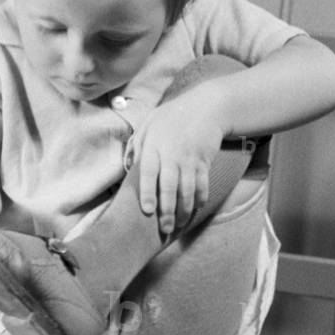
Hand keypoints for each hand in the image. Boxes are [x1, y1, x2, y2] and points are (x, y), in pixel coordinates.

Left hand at [127, 90, 223, 234]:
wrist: (206, 106)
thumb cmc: (172, 116)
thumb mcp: (150, 123)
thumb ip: (137, 144)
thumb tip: (128, 167)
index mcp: (154, 146)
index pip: (149, 173)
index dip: (149, 192)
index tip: (148, 210)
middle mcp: (172, 154)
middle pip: (170, 186)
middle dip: (168, 210)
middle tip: (165, 228)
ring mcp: (190, 159)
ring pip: (187, 189)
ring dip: (184, 209)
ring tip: (180, 224)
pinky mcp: (204, 161)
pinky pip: (203, 184)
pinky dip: (200, 197)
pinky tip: (195, 208)